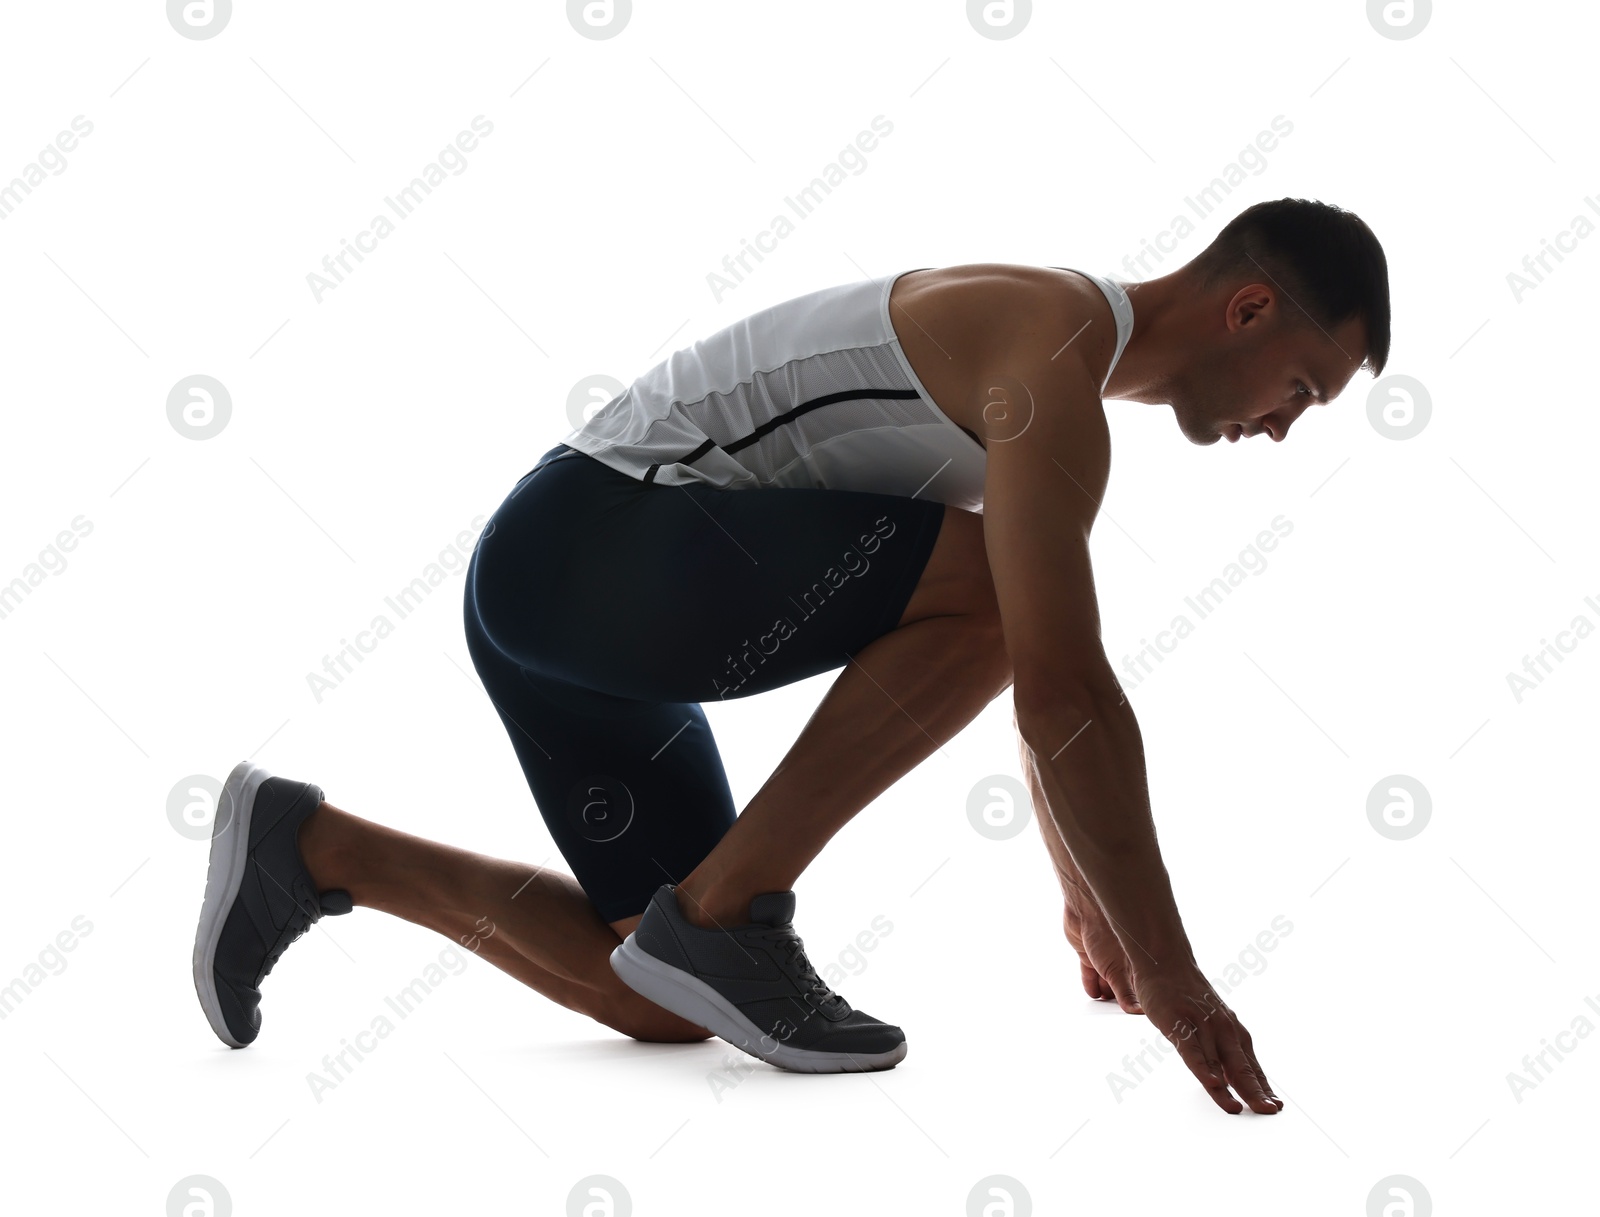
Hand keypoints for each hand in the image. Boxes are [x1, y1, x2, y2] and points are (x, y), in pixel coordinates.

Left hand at [1062, 889, 1141, 1012]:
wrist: (1085, 909)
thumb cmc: (1109, 932)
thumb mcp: (1118, 972)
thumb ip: (1126, 994)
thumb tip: (1138, 1011)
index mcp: (1137, 961)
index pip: (1141, 986)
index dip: (1140, 999)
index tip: (1140, 1013)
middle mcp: (1123, 959)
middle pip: (1123, 984)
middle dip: (1120, 998)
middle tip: (1120, 1011)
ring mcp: (1105, 955)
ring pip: (1105, 979)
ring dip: (1104, 991)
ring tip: (1106, 1004)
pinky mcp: (1088, 952)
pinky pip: (1090, 971)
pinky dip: (1091, 982)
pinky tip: (1093, 993)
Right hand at [1133, 968, 1282, 1114]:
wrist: (1166, 961)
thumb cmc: (1186, 993)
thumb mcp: (1210, 1020)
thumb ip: (1219, 1049)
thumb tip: (1228, 1079)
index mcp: (1233, 1031)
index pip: (1251, 1066)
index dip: (1264, 1088)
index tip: (1276, 1106)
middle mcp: (1224, 1029)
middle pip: (1241, 1068)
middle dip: (1256, 1093)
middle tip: (1270, 1112)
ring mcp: (1202, 1025)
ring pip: (1217, 1063)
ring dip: (1228, 1088)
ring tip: (1237, 1110)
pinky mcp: (1179, 1022)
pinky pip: (1192, 1051)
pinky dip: (1203, 1068)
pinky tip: (1212, 1083)